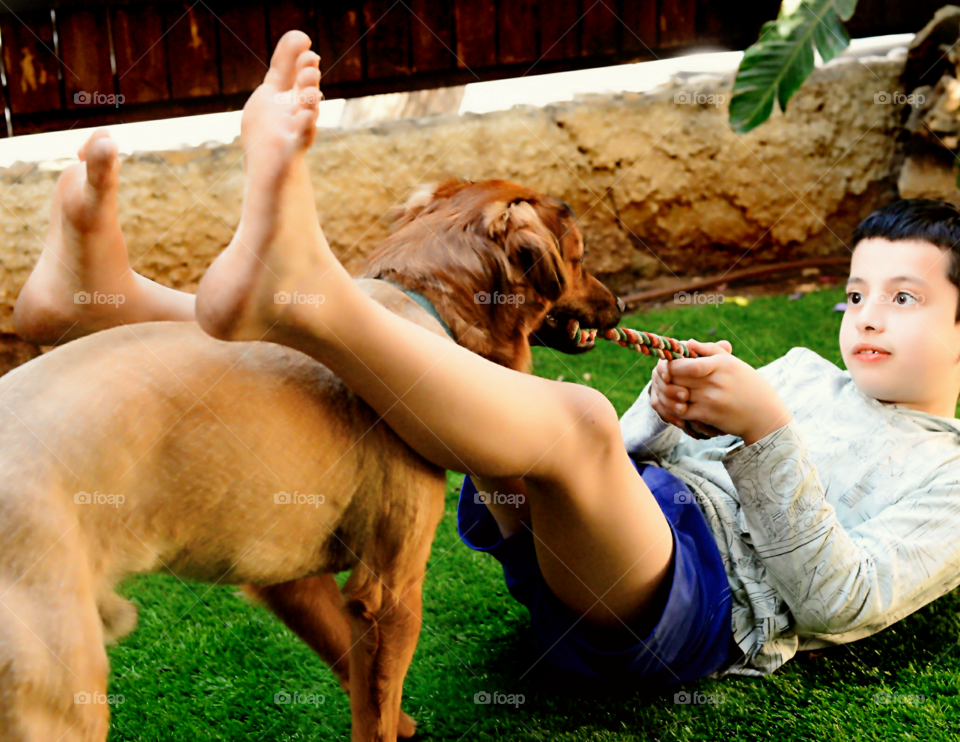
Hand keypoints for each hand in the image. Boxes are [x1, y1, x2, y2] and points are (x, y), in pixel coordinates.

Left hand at [655, 339, 791, 444]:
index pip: (686, 361)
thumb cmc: (748, 385)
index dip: (671, 363)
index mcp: (721, 363)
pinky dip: (674, 408)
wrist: (764, 415)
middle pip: (676, 377)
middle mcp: (714, 379)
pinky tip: (676, 405)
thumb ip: (710, 350)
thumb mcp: (733, 363)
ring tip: (667, 391)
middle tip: (663, 378)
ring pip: (675, 393)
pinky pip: (681, 411)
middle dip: (666, 377)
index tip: (669, 364)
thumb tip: (688, 342)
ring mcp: (710, 398)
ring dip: (667, 393)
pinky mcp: (707, 414)